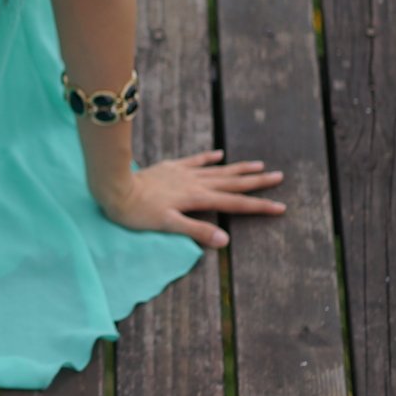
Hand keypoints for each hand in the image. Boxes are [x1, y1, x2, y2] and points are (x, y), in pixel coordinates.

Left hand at [93, 147, 285, 248]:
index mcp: (197, 198)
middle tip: (279, 177)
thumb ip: (197, 232)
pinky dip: (209, 158)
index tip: (281, 207)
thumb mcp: (168, 225)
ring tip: (259, 164)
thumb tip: (226, 241)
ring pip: (218, 170)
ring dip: (239, 168)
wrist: (114, 187)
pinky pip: (195, 160)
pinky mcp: (171, 167)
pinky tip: (220, 154)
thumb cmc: (138, 212)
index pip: (235, 204)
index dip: (258, 206)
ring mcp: (184, 173)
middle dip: (257, 182)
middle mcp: (195, 183)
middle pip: (232, 183)